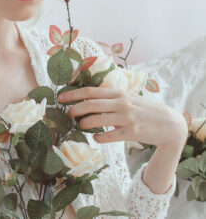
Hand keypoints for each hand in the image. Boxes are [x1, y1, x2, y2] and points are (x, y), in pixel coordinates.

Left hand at [58, 87, 187, 148]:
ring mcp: (127, 118)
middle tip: (67, 114)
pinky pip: (110, 136)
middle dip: (75, 109)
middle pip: (91, 104)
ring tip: (80, 125)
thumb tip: (87, 100)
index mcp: (118, 93)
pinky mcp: (132, 133)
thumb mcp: (127, 98)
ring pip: (98, 120)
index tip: (60, 98)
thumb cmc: (143, 109)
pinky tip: (96, 137)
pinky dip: (99, 137)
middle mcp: (121, 103)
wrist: (169, 123)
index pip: (90, 91)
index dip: (73, 94)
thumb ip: (109, 98)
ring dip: (84, 123)